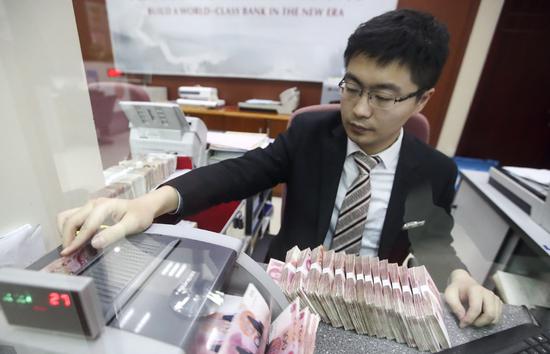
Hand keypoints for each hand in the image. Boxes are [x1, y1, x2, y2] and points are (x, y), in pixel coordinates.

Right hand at [58, 186, 179, 255]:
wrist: (143, 207)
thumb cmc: (140, 215)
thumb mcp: (132, 225)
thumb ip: (114, 233)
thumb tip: (94, 243)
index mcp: (104, 206)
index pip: (86, 225)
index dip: (76, 241)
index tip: (69, 254)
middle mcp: (93, 204)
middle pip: (70, 220)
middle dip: (67, 237)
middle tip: (69, 254)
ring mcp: (89, 206)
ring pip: (67, 217)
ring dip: (65, 232)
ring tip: (72, 247)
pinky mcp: (87, 210)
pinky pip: (70, 217)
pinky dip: (68, 228)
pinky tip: (76, 239)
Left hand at [444, 269, 502, 327]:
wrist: (464, 282)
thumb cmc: (456, 289)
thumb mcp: (449, 295)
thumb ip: (454, 306)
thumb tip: (463, 318)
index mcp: (476, 290)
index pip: (476, 309)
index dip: (469, 319)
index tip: (462, 324)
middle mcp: (488, 293)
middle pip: (490, 314)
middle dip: (479, 322)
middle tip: (470, 323)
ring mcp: (495, 298)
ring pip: (495, 317)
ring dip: (484, 323)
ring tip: (474, 319)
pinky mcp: (498, 302)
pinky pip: (498, 317)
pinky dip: (489, 321)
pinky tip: (480, 317)